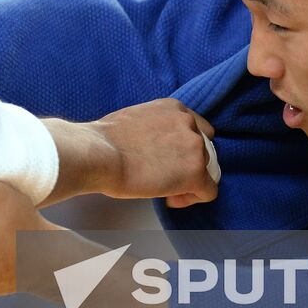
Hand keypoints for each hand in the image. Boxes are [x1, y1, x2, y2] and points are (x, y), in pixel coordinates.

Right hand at [94, 99, 219, 207]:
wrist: (100, 154)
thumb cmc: (105, 140)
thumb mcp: (136, 118)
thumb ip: (155, 128)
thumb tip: (153, 146)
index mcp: (173, 108)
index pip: (196, 128)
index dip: (184, 148)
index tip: (169, 160)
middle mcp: (189, 123)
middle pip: (203, 150)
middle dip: (186, 165)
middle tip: (164, 178)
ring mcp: (195, 148)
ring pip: (207, 171)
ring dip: (188, 182)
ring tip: (164, 191)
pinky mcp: (196, 173)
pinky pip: (208, 192)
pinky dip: (192, 199)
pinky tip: (170, 199)